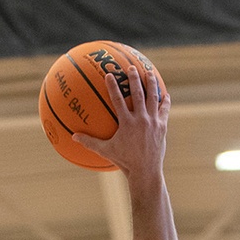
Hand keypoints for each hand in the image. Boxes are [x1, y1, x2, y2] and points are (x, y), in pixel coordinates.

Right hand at [72, 62, 169, 179]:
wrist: (146, 171)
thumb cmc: (124, 161)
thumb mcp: (106, 151)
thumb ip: (90, 142)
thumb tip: (73, 136)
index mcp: (127, 123)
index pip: (117, 99)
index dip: (113, 86)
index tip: (109, 74)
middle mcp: (141, 119)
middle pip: (138, 93)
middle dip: (134, 78)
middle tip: (132, 67)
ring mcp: (153, 122)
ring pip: (153, 97)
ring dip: (151, 83)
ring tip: (150, 72)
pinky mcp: (162, 126)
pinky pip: (164, 110)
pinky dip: (165, 101)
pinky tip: (165, 94)